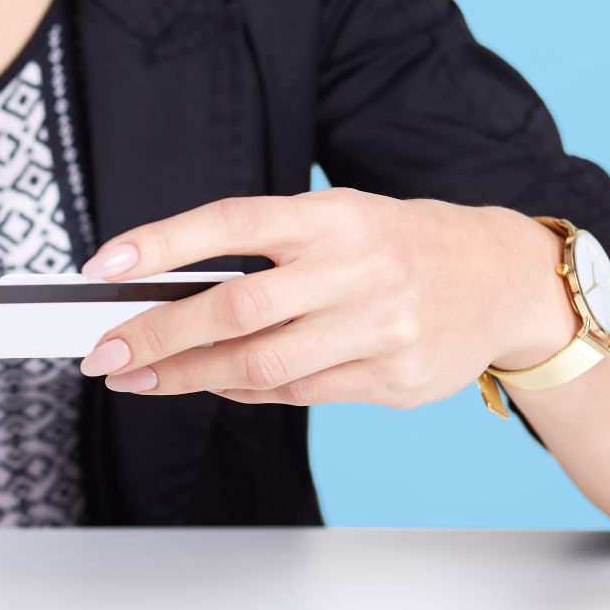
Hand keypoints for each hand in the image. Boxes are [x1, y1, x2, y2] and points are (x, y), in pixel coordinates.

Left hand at [77, 189, 579, 407]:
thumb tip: (167, 292)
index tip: (104, 264)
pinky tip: (214, 382)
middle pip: (236, 308)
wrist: (505, 280)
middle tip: (104, 353)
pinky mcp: (394, 378)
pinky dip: (244, 389)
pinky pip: (297, 393)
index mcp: (335, 216)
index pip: (233, 223)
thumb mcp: (338, 220)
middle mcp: (358, 268)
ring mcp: (380, 327)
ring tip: (140, 377)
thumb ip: (265, 251)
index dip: (163, 242)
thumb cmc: (398, 246)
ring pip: (260, 364)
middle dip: (157, 334)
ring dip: (187, 376)